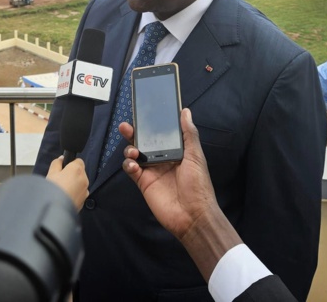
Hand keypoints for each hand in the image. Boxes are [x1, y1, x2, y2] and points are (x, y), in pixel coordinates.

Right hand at [46, 156, 88, 210]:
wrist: (55, 210)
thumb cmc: (53, 191)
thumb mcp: (51, 173)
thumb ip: (57, 163)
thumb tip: (61, 159)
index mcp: (77, 169)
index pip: (78, 161)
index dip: (71, 163)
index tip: (64, 167)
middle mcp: (84, 179)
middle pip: (80, 173)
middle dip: (72, 175)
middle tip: (61, 179)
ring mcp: (85, 191)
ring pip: (80, 184)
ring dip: (74, 185)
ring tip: (62, 190)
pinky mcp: (83, 201)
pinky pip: (79, 194)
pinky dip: (74, 194)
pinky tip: (65, 196)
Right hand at [121, 108, 241, 280]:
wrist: (193, 215)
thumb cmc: (199, 186)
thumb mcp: (196, 156)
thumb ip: (189, 133)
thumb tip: (185, 112)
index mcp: (176, 151)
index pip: (161, 134)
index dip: (152, 125)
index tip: (145, 114)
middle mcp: (163, 159)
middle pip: (145, 142)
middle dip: (134, 133)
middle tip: (127, 127)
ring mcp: (152, 171)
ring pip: (135, 154)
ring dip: (130, 149)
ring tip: (133, 151)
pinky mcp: (144, 183)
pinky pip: (131, 170)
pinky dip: (128, 165)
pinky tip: (132, 164)